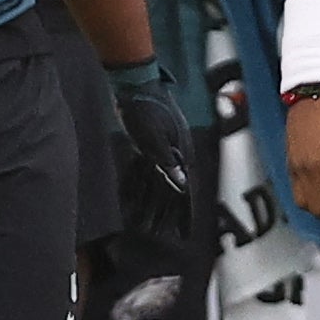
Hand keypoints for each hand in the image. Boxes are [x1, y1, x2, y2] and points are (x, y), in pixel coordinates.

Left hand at [106, 60, 196, 239]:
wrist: (135, 84)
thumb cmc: (145, 110)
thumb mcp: (155, 138)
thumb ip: (167, 162)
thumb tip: (181, 185)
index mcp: (181, 153)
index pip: (185, 191)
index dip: (185, 213)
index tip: (184, 234)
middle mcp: (176, 154)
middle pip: (173, 190)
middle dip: (167, 214)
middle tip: (160, 234)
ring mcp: (163, 149)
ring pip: (159, 183)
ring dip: (154, 204)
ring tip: (146, 223)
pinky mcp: (149, 145)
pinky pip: (147, 172)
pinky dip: (141, 186)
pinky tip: (134, 198)